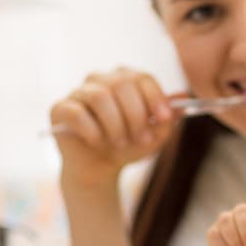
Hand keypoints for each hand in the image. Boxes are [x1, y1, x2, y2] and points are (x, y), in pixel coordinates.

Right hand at [50, 67, 178, 187]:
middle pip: (122, 84)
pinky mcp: (60, 108)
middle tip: (141, 138)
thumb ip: (169, 117)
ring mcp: (78, 92)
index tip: (163, 119)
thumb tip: (185, 98)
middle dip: (136, 115)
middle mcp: (101, 80)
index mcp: (126, 79)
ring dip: (115, 124)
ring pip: (100, 96)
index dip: (155, 97)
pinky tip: (98, 142)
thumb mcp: (155, 134)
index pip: (142, 77)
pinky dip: (92, 130)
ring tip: (120, 142)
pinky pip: (77, 112)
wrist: (101, 167)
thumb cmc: (129, 145)